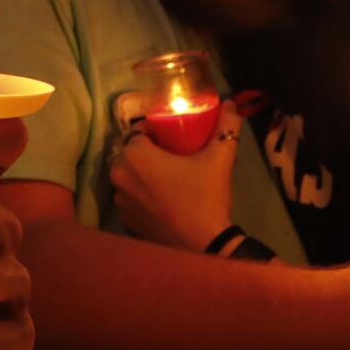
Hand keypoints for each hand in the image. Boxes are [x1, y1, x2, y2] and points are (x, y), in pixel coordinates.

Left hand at [109, 105, 240, 250]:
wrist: (205, 245)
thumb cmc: (206, 197)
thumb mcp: (220, 158)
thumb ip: (226, 127)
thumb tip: (230, 104)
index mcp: (134, 154)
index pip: (137, 130)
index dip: (154, 131)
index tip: (172, 136)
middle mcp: (118, 175)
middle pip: (129, 153)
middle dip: (146, 151)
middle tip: (171, 155)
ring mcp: (119, 200)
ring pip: (127, 176)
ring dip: (141, 173)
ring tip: (166, 177)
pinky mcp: (125, 220)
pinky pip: (130, 197)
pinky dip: (141, 195)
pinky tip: (161, 198)